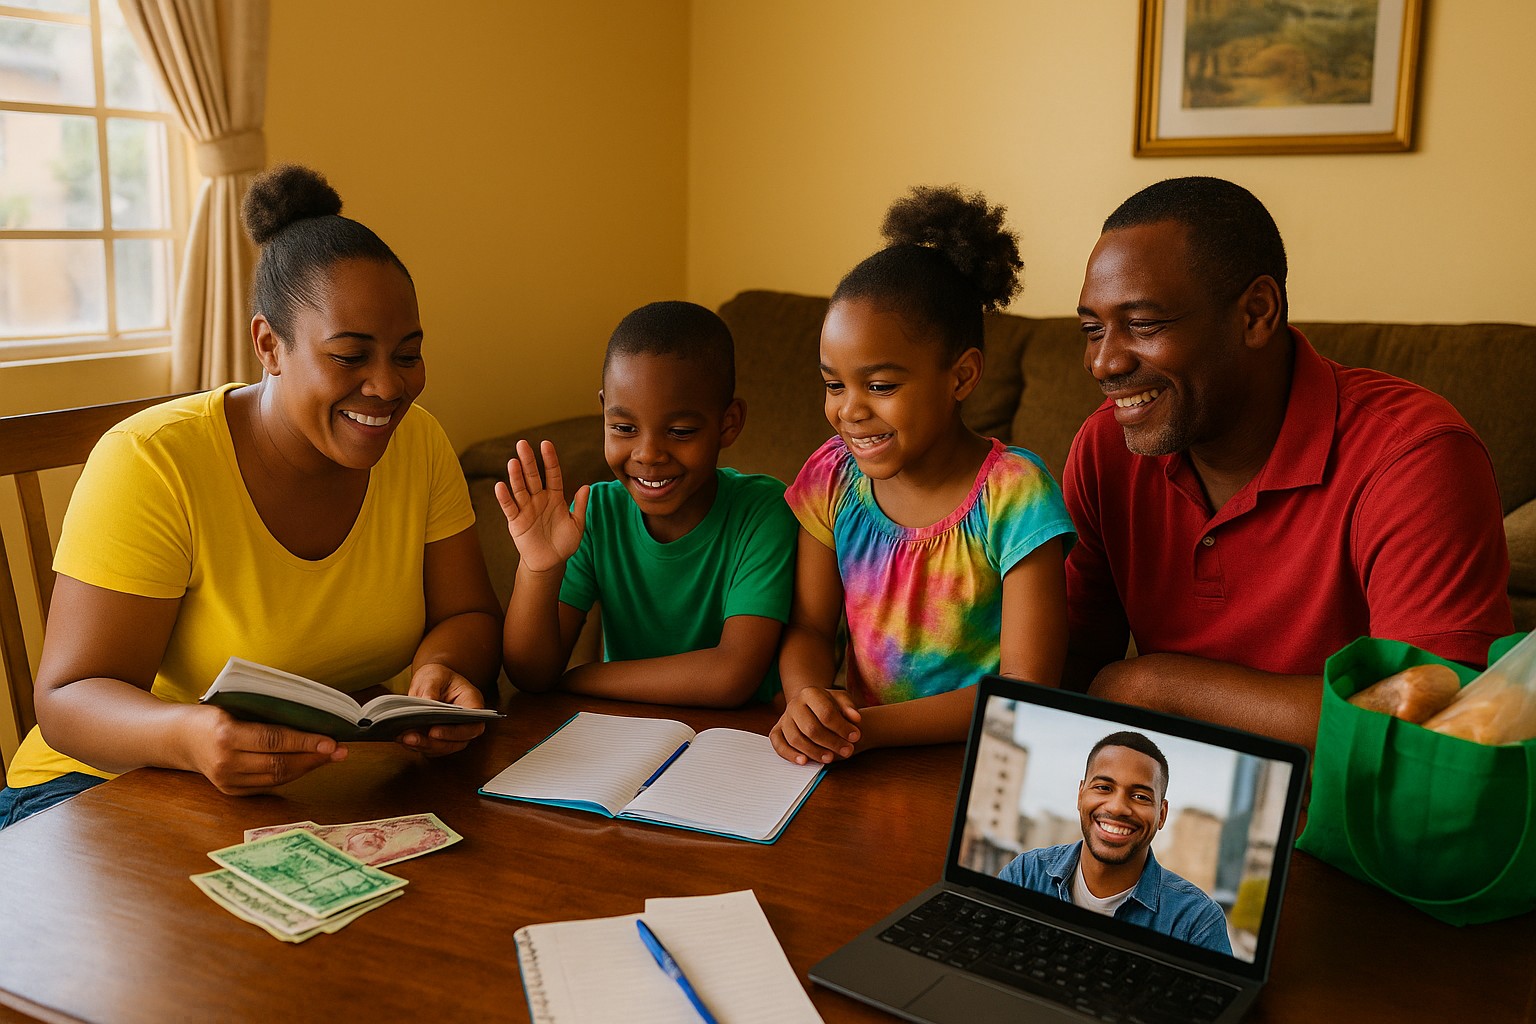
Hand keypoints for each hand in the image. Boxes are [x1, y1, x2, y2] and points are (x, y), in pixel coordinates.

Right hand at [186, 705, 346, 795]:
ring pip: (277, 778)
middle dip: (313, 758)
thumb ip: (263, 713)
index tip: (331, 741)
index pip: (273, 740)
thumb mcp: (232, 706)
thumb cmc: (210, 714)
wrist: (176, 738)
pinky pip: (269, 785)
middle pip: (279, 764)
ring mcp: (227, 781)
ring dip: (307, 768)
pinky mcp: (231, 791)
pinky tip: (308, 765)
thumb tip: (309, 717)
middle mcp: (226, 762)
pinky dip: (291, 775)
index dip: (305, 742)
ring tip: (330, 758)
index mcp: (226, 735)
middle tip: (340, 751)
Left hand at [397, 662, 487, 755]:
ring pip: (444, 748)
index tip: (433, 731)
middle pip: (458, 742)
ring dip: (423, 746)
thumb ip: (431, 689)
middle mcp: (467, 722)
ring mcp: (455, 733)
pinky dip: (418, 746)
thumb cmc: (437, 677)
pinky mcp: (441, 739)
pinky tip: (403, 739)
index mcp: (472, 703)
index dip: (455, 733)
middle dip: (434, 744)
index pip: (473, 725)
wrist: (432, 682)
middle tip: (412, 738)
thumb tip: (426, 702)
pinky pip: (432, 748)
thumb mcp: (433, 676)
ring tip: (404, 738)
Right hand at [494, 440, 589, 573]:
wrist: (550, 562)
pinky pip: (509, 507)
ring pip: (520, 488)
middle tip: (522, 443)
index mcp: (555, 497)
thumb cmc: (564, 543)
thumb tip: (586, 487)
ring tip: (513, 461)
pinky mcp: (516, 521)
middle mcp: (539, 499)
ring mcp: (526, 508)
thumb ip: (580, 506)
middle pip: (532, 477)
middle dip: (528, 461)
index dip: (550, 460)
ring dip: (515, 476)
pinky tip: (500, 486)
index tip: (546, 444)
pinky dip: (504, 497)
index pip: (552, 474)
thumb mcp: (577, 525)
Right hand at [770, 687, 862, 764]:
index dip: (842, 727)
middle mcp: (794, 704)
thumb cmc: (828, 704)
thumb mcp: (841, 700)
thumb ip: (849, 707)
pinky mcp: (777, 731)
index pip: (826, 713)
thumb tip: (856, 719)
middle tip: (847, 751)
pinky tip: (804, 761)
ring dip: (814, 752)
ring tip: (830, 758)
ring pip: (795, 738)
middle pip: (810, 728)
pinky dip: (790, 754)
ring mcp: (784, 718)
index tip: (855, 737)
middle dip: (831, 742)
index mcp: (810, 693)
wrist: (809, 705)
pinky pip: (779, 744)